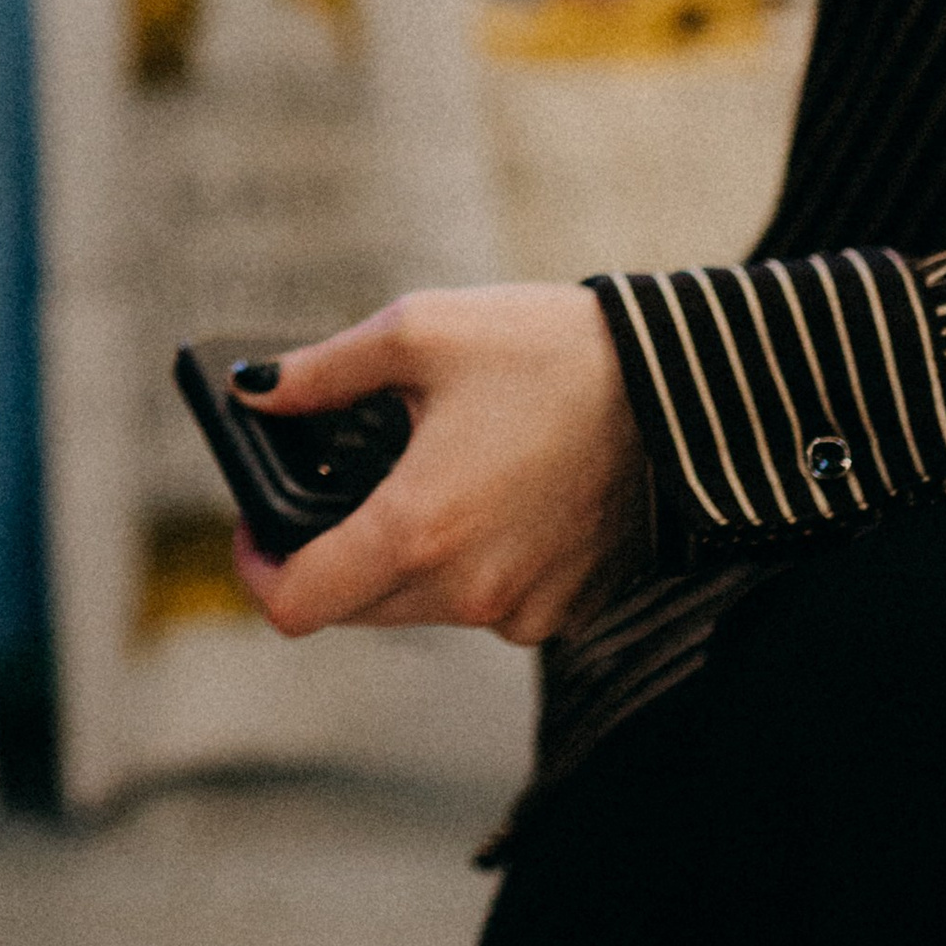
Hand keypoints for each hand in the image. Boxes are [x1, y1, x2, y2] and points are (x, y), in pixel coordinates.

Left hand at [232, 285, 645, 645]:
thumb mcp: (422, 331)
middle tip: (348, 476)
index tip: (257, 524)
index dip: (258, 569)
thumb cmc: (554, 352)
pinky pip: (490, 600)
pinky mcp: (568, 613)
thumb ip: (321, 372)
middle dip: (332, 550)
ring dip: (409, 552)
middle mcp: (468, 592)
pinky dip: (476, 559)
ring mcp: (523, 612)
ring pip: (422, 605)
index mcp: (418, 531)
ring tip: (444, 468)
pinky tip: (505, 492)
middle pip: (354, 605)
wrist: (690, 391)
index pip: (296, 605)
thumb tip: (255, 394)